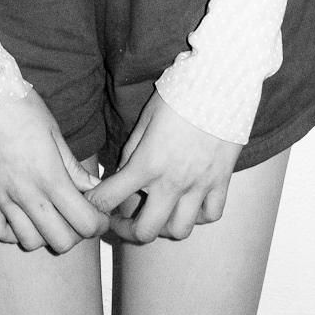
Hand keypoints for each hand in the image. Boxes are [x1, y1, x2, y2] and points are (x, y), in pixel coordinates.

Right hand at [0, 86, 110, 253]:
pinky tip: (19, 216)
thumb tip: (93, 186)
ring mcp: (2, 198)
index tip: (99, 214)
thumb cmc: (17, 104)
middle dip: (76, 233)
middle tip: (76, 216)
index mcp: (50, 175)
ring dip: (45, 234)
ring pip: (30, 242)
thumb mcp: (52, 130)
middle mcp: (27, 193)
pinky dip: (11, 232)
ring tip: (48, 215)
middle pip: (61, 241)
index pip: (84, 221)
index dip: (98, 223)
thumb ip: (72, 165)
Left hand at [86, 91, 243, 242]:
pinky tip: (189, 203)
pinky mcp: (222, 181)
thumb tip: (123, 173)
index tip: (93, 205)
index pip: (110, 198)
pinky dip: (198, 215)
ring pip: (179, 230)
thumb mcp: (146, 118)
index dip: (95, 205)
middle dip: (127, 231)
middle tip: (122, 221)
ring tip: (158, 212)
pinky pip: (211, 214)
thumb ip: (132, 150)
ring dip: (164, 227)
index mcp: (147, 163)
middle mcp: (172, 181)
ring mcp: (199, 185)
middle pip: (145, 231)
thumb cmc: (179, 94)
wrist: (220, 82)